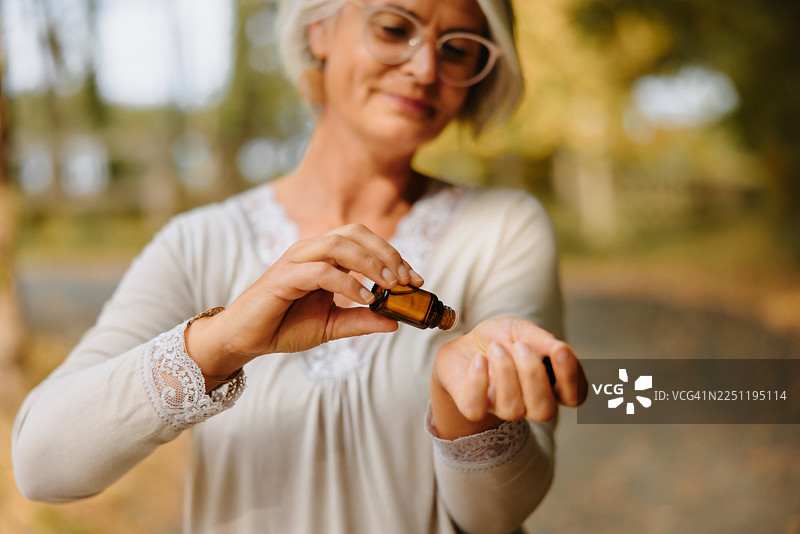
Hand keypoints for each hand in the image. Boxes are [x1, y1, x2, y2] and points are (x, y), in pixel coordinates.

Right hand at [185, 224, 421, 384]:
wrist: (247, 339)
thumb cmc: (285, 326)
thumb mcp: (332, 326)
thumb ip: (362, 321)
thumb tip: (395, 323)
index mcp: (323, 256)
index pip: (363, 240)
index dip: (392, 255)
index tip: (415, 280)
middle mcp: (311, 251)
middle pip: (354, 233)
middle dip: (386, 254)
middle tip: (407, 280)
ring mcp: (296, 260)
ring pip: (338, 245)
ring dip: (370, 263)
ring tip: (390, 286)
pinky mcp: (283, 277)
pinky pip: (321, 271)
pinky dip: (347, 283)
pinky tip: (365, 299)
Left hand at [430, 316, 586, 439]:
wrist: (463, 341)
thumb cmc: (499, 338)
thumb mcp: (522, 330)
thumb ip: (542, 340)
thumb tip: (560, 350)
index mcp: (549, 385)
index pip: (573, 396)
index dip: (571, 378)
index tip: (559, 350)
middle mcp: (528, 402)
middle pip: (544, 411)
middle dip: (533, 375)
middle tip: (521, 346)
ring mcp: (500, 408)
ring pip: (512, 409)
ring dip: (505, 372)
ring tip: (495, 347)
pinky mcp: (472, 407)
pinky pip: (477, 409)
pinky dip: (478, 381)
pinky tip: (479, 360)